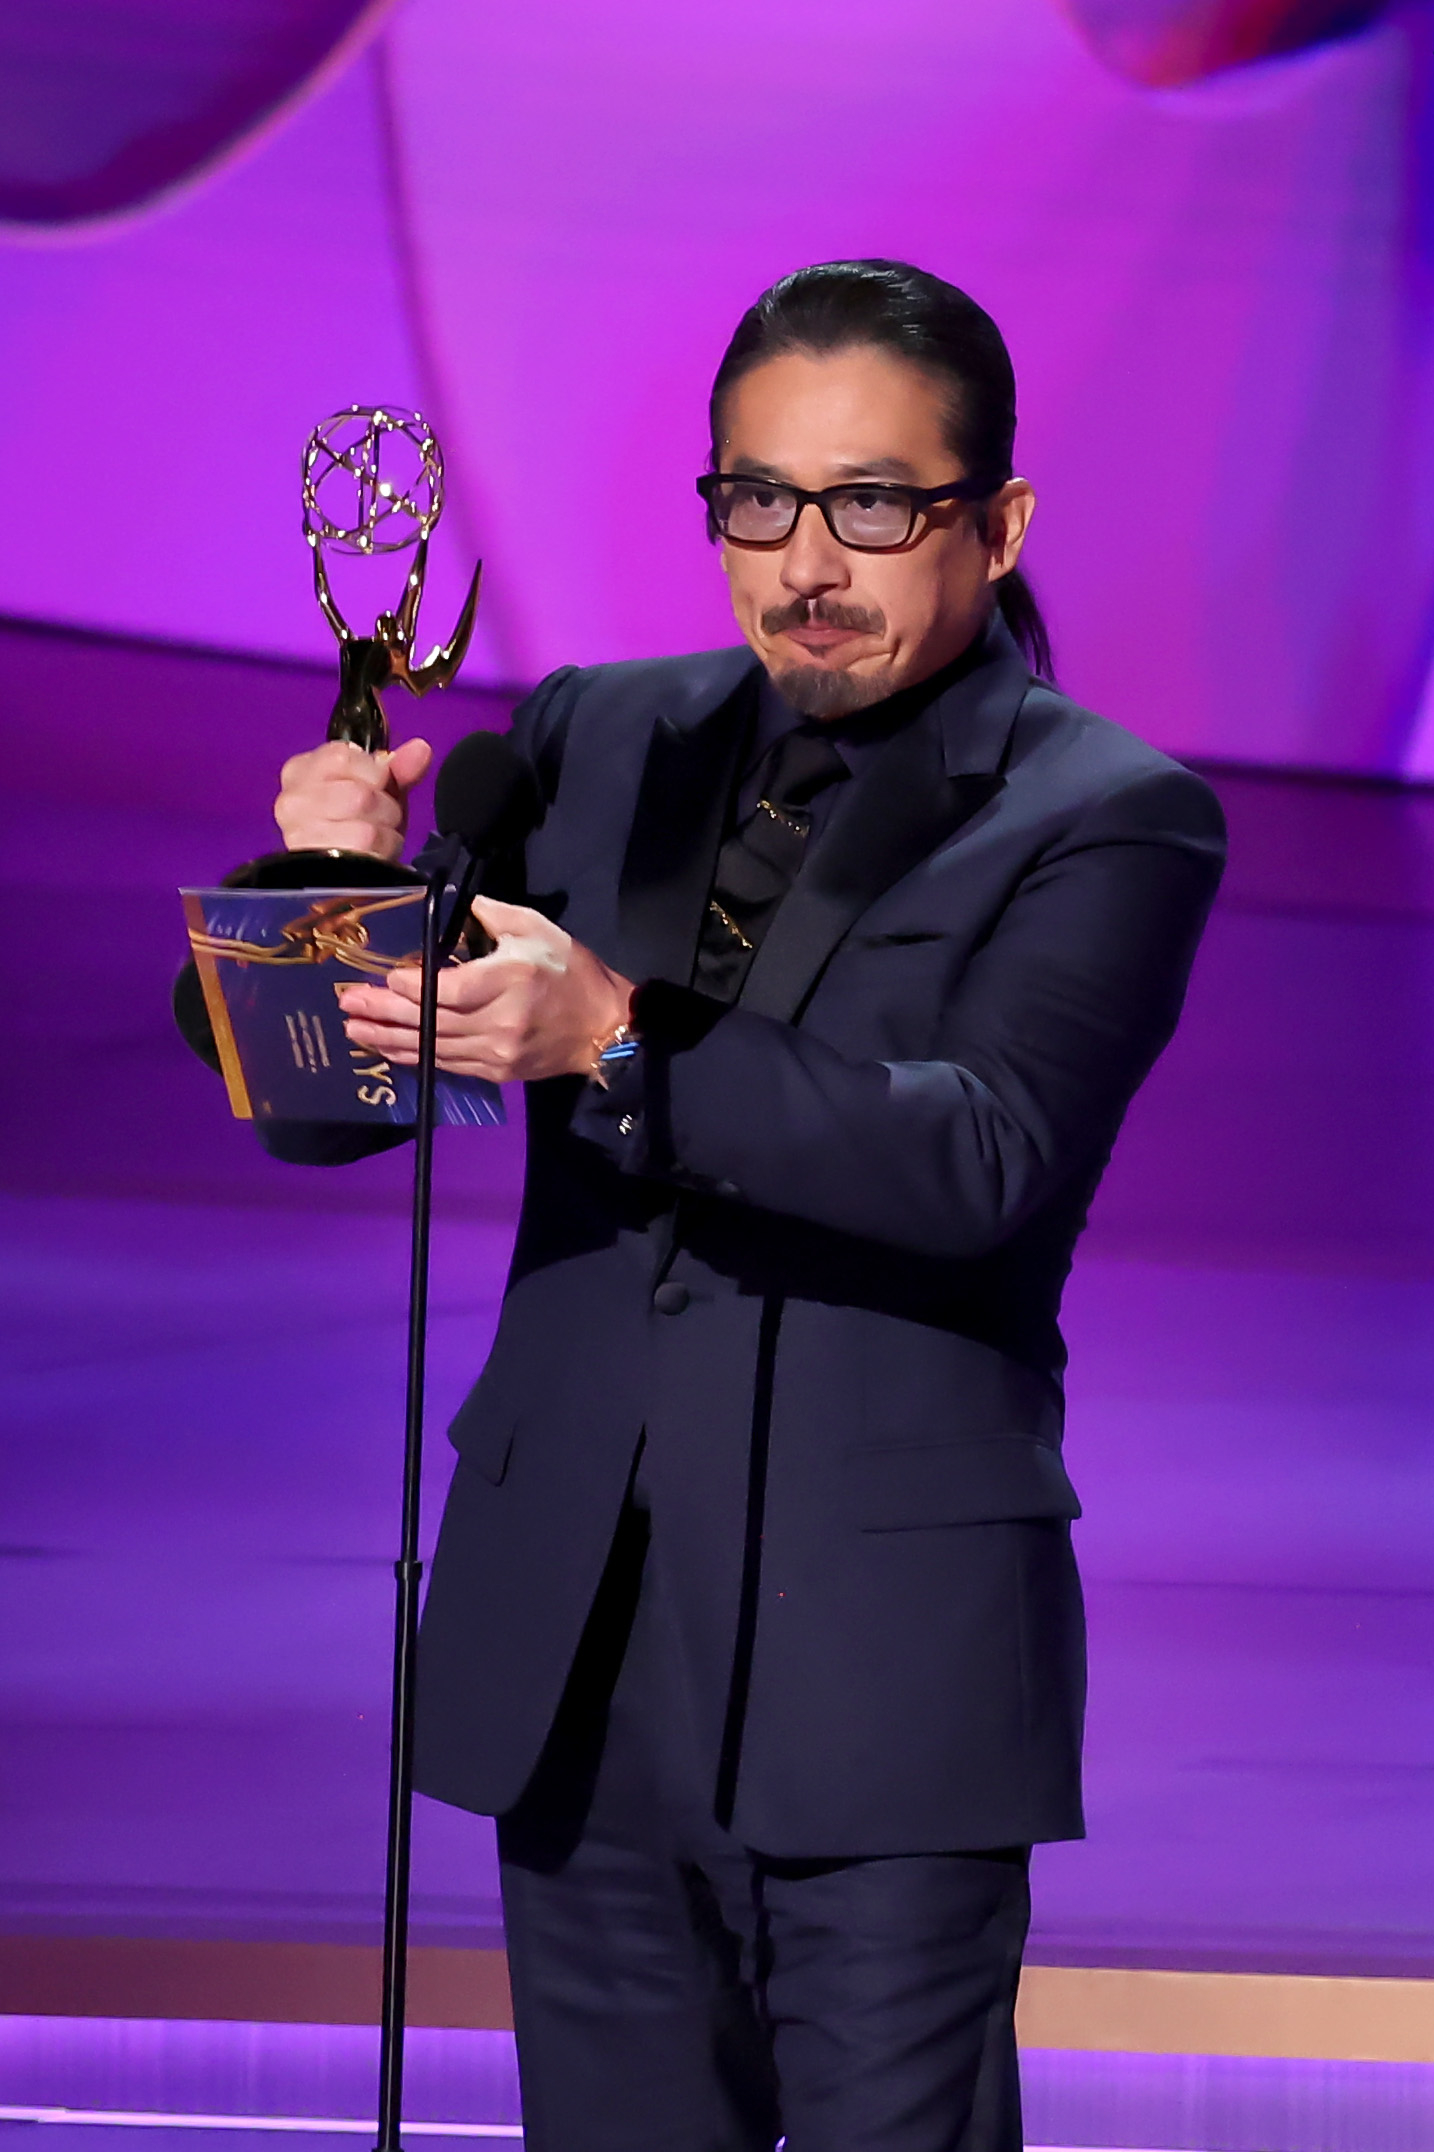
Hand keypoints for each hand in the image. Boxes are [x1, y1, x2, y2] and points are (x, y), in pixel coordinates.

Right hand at [273, 735, 432, 861]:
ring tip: (375, 837)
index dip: (373, 773)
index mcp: (300, 771)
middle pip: (359, 794)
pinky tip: (374, 854)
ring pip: (364, 825)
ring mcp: (299, 835)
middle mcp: (291, 801)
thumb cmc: (357, 823)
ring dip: (384, 831)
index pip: (343, 756)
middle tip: (378, 817)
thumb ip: (400, 767)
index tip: (374, 785)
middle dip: (383, 807)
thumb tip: (421, 750)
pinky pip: (366, 849)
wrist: (346, 873)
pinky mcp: (317, 864)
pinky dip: (383, 850)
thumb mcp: (380, 789)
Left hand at [337, 895, 634, 1083]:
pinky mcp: (497, 1071)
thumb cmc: (571, 971)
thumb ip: (490, 914)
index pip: (449, 990)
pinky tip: (388, 1048)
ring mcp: (497, 1052)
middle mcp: (499, 1021)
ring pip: (432, 1048)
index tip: (386, 977)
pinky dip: (414, 1057)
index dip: (412, 987)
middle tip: (348, 1005)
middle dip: (384, 1014)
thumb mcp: (537, 928)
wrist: (604, 1027)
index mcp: (510, 980)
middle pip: (431, 1022)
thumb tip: (447, 907)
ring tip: (355, 1030)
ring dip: (389, 1040)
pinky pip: (446, 1066)